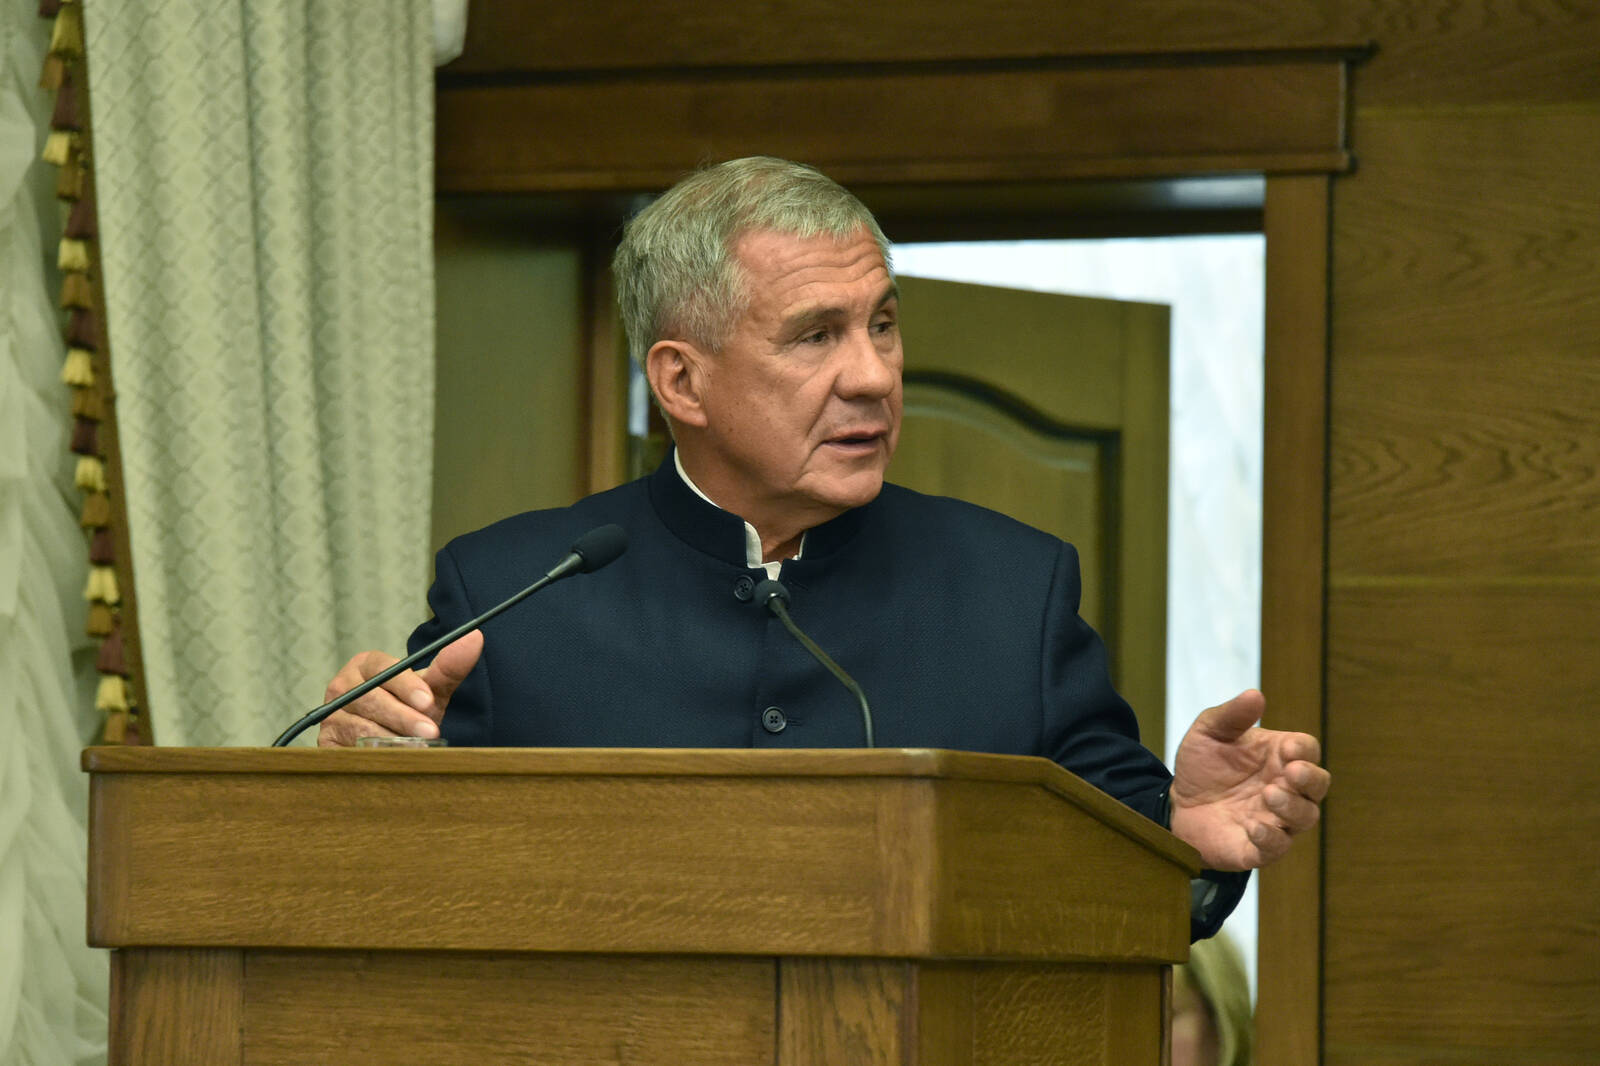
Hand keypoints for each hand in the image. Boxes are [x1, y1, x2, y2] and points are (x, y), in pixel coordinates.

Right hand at [316, 630, 483, 746]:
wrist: (393, 740)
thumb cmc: (411, 709)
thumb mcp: (431, 691)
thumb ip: (449, 668)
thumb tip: (475, 638)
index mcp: (366, 665)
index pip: (382, 669)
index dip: (406, 686)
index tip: (429, 702)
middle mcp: (342, 686)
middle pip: (370, 699)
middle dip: (404, 717)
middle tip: (430, 732)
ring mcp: (331, 715)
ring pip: (360, 727)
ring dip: (392, 739)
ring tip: (417, 749)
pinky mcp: (326, 743)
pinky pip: (348, 749)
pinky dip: (374, 756)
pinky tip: (394, 761)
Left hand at [1167, 689, 1329, 870]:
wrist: (1175, 804)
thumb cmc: (1202, 766)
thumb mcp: (1208, 732)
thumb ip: (1231, 715)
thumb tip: (1255, 694)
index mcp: (1279, 757)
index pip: (1307, 751)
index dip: (1304, 750)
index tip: (1289, 749)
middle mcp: (1286, 789)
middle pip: (1318, 785)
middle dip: (1311, 778)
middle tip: (1291, 773)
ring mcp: (1276, 820)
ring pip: (1305, 817)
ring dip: (1292, 807)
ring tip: (1269, 794)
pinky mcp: (1259, 847)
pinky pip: (1277, 848)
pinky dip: (1270, 839)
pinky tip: (1253, 827)